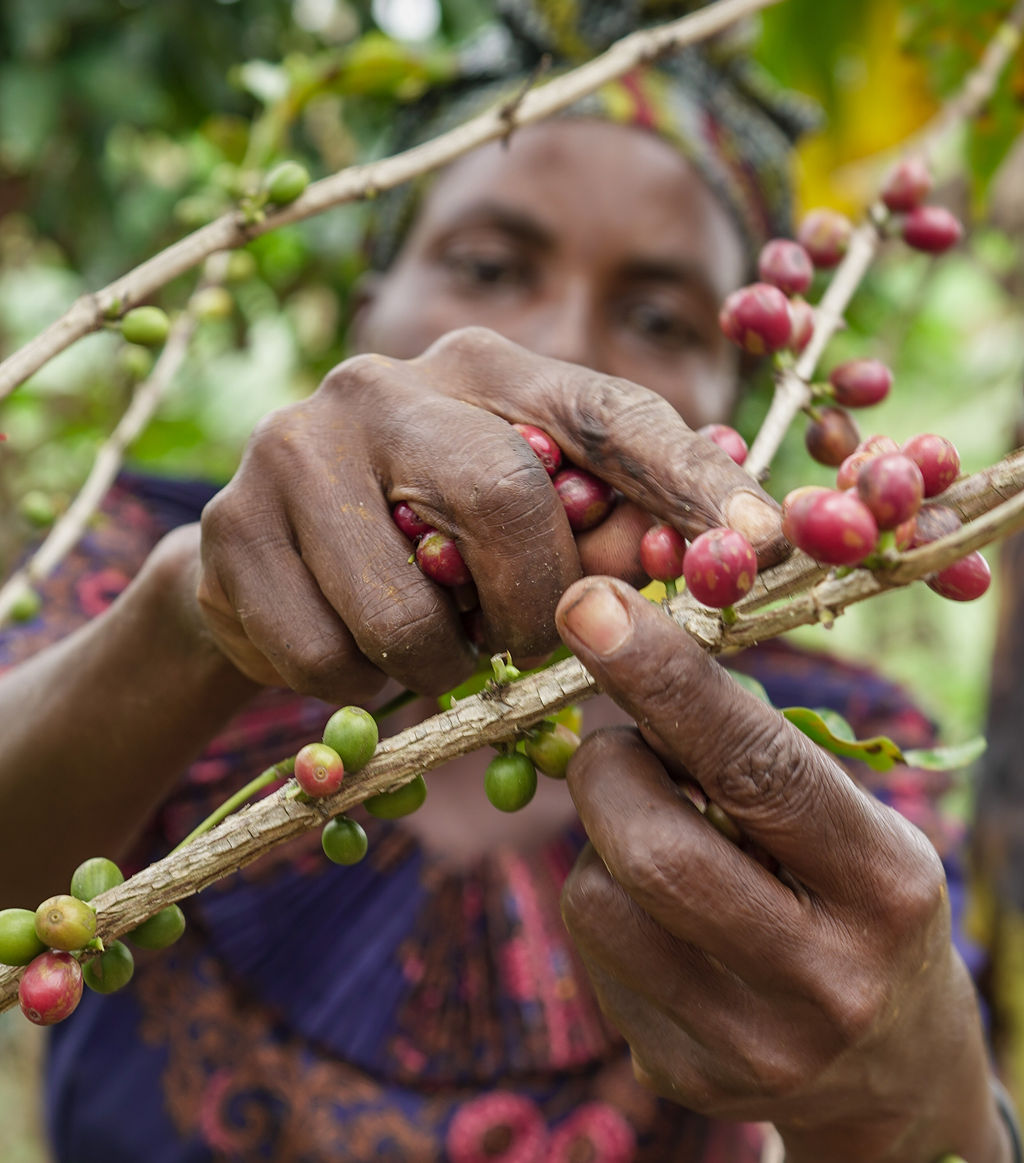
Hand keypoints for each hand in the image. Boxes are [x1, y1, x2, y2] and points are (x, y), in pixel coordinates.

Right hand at [196, 328, 783, 702]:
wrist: (267, 564)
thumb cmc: (426, 543)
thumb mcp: (525, 524)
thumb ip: (616, 531)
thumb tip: (738, 550)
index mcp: (483, 366)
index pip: (608, 411)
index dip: (689, 480)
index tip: (764, 544)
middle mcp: (385, 383)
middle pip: (505, 501)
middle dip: (535, 606)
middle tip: (528, 640)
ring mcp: (296, 447)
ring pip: (408, 611)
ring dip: (443, 662)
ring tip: (431, 640)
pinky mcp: (231, 527)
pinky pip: (330, 658)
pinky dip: (363, 687)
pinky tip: (354, 648)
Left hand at [555, 577, 1007, 1162]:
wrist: (894, 1071)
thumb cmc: (857, 899)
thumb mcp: (848, 821)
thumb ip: (750, 758)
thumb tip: (615, 668)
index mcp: (883, 882)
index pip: (758, 767)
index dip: (663, 679)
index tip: (587, 607)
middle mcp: (826, 977)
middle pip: (654, 848)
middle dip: (606, 766)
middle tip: (617, 744)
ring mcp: (752, 1045)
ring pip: (597, 898)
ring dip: (599, 835)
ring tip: (657, 834)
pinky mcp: (686, 1076)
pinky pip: (592, 950)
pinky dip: (606, 898)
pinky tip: (662, 914)